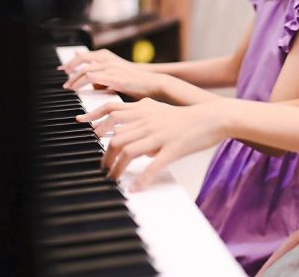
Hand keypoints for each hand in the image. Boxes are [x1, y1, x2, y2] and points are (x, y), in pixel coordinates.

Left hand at [61, 49, 134, 89]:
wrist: (151, 83)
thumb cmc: (133, 79)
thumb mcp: (114, 71)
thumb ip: (99, 69)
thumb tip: (86, 73)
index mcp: (106, 57)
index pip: (83, 57)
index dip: (70, 62)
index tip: (61, 69)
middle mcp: (108, 60)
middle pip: (83, 63)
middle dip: (70, 72)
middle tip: (64, 83)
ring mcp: (113, 69)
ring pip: (89, 71)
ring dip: (77, 80)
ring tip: (71, 89)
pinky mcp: (118, 79)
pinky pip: (101, 78)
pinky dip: (92, 79)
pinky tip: (86, 81)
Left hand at [77, 98, 227, 190]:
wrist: (212, 117)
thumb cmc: (187, 117)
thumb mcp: (161, 111)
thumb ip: (142, 117)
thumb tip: (128, 135)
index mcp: (145, 110)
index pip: (112, 113)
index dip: (96, 122)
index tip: (86, 130)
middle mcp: (149, 121)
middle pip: (116, 137)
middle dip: (105, 156)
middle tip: (104, 169)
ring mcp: (160, 135)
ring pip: (128, 151)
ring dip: (117, 168)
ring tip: (113, 179)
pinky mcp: (172, 148)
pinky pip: (152, 166)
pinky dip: (140, 179)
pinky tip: (135, 189)